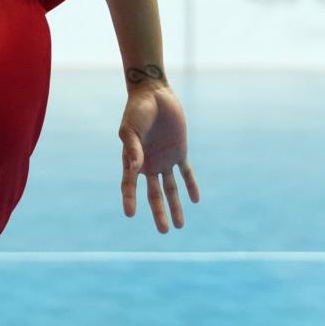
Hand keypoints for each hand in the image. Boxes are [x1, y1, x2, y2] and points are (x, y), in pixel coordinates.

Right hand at [119, 78, 199, 232]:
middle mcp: (149, 165)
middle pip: (154, 194)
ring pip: (171, 189)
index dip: (129, 199)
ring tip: (180, 225)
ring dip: (175, 206)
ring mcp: (164, 160)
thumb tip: (135, 169)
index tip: (130, 214)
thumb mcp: (131, 128)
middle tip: (165, 231)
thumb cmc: (138, 110)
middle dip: (159, 212)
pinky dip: (190, 185)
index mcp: (132, 160)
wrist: (154, 94)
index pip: (129, 185)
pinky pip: (186, 172)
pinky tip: (195, 200)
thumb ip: (133, 148)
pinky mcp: (179, 152)